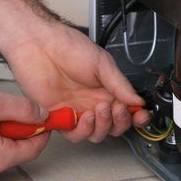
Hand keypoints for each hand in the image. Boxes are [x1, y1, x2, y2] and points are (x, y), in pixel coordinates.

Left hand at [5, 21, 151, 142]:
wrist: (40, 45)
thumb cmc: (67, 47)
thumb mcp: (102, 63)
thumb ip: (120, 84)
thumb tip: (138, 101)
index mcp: (106, 89)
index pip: (126, 110)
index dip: (136, 117)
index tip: (141, 116)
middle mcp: (93, 102)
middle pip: (114, 127)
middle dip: (120, 122)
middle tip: (117, 109)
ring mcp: (77, 110)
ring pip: (96, 134)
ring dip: (103, 127)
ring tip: (100, 110)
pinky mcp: (59, 117)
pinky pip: (74, 135)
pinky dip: (83, 130)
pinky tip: (85, 117)